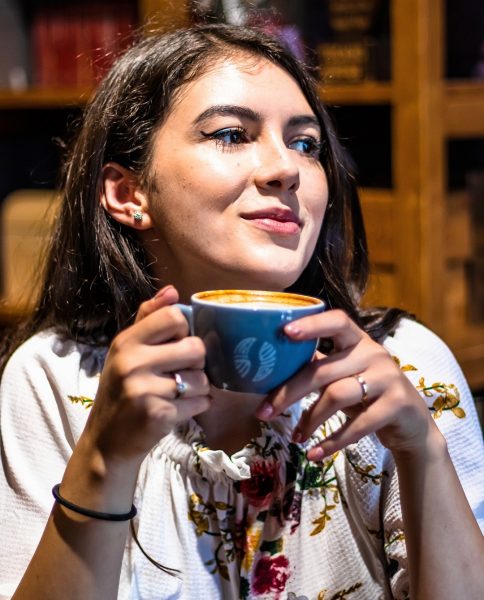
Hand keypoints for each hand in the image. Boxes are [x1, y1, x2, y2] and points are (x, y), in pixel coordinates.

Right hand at [83, 285, 210, 463]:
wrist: (106, 443)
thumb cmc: (121, 391)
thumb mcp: (125, 352)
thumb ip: (149, 318)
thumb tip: (173, 290)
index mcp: (126, 341)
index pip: (174, 317)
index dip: (184, 330)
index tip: (176, 344)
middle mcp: (133, 362)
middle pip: (196, 347)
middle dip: (196, 362)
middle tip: (181, 372)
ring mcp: (145, 389)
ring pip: (202, 378)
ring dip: (198, 388)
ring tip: (178, 394)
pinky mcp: (159, 415)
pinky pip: (200, 403)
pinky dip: (196, 407)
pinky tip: (177, 410)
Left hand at [255, 309, 435, 460]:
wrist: (412, 426)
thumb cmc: (368, 394)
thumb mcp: (344, 375)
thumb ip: (316, 366)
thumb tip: (271, 366)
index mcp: (357, 340)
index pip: (336, 321)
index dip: (311, 325)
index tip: (284, 332)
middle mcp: (374, 353)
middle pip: (322, 370)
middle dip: (288, 393)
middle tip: (264, 413)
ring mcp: (388, 377)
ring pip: (337, 396)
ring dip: (310, 420)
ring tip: (295, 437)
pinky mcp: (398, 405)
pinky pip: (358, 425)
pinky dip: (332, 442)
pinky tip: (314, 453)